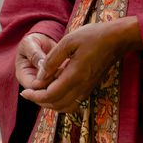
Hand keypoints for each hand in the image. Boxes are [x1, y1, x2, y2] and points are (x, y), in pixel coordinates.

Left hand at [21, 17, 140, 112]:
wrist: (117, 39)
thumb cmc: (93, 36)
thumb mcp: (68, 41)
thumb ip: (52, 60)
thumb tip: (40, 77)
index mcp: (75, 76)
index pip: (51, 95)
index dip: (35, 96)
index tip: (24, 92)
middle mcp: (82, 87)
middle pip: (57, 105)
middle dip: (40, 102)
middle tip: (28, 94)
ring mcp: (88, 89)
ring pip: (66, 107)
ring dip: (50, 104)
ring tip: (39, 94)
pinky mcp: (91, 87)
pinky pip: (74, 103)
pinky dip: (61, 102)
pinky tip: (55, 90)